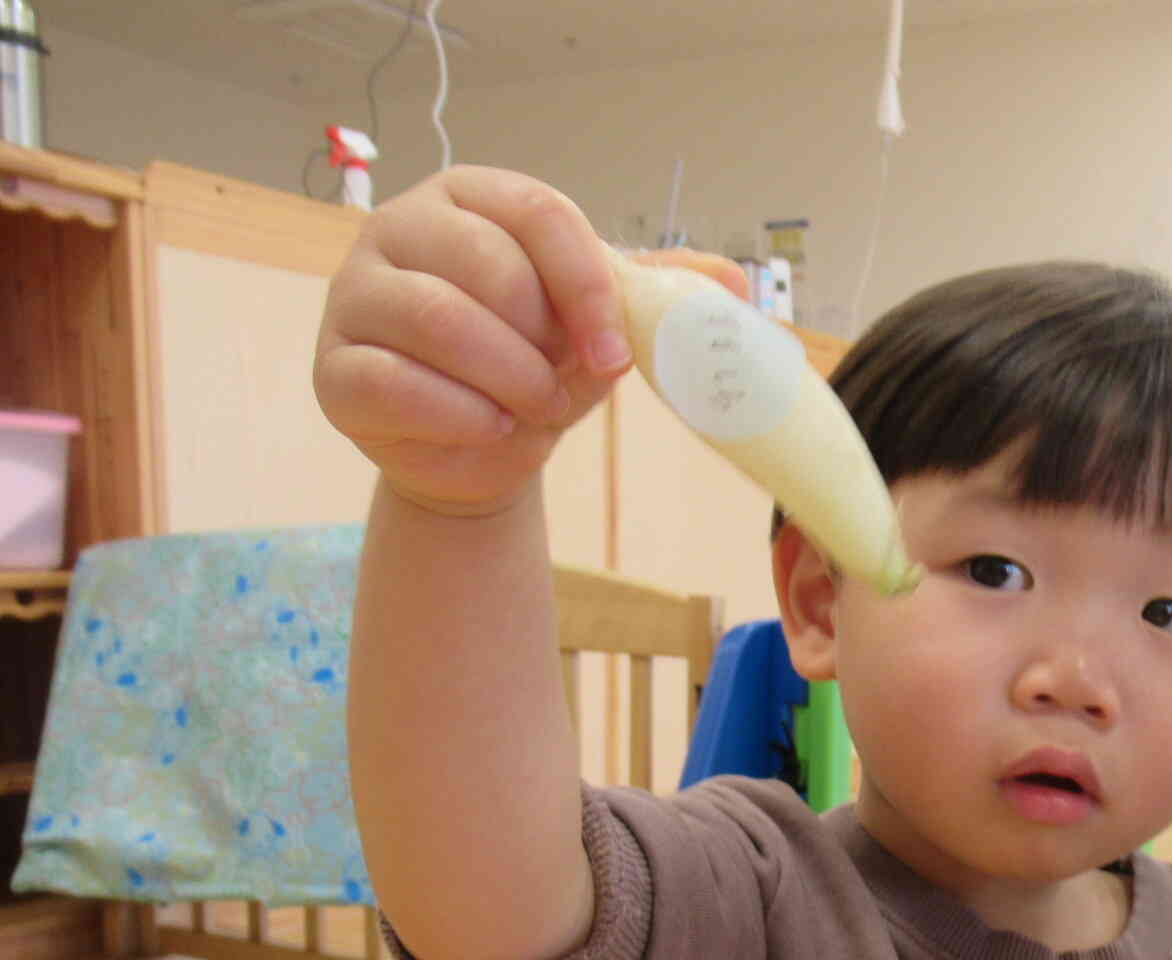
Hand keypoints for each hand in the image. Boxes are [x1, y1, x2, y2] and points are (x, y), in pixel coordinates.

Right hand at [313, 165, 747, 517]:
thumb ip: (658, 298)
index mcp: (472, 198)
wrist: (483, 447)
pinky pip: (395, 383)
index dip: (587, 286)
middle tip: (563, 386)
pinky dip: (461, 417)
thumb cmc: (538, 364)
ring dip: (508, 380)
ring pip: (437, 320)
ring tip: (531, 409)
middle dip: (543, 342)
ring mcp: (357, 295)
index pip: (538, 212)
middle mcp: (402, 230)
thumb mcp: (600, 324)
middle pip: (485, 264)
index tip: (617, 354)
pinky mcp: (335, 368)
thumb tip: (734, 286)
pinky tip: (489, 429)